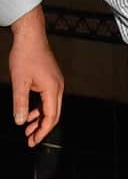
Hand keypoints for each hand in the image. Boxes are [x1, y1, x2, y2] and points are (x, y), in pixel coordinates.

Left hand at [9, 6, 62, 147]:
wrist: (31, 37)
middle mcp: (58, 86)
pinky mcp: (51, 79)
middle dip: (42, 128)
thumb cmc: (26, 57)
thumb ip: (20, 104)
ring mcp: (56, 82)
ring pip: (52, 106)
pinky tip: (29, 113)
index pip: (51, 116)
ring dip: (40, 119)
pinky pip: (48, 98)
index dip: (42, 131)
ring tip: (27, 129)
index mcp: (53, 88)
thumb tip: (20, 122)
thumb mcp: (19, 83)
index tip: (33, 141)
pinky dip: (40, 109)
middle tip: (30, 140)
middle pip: (54, 113)